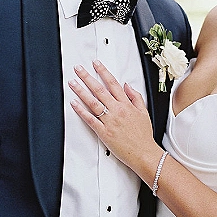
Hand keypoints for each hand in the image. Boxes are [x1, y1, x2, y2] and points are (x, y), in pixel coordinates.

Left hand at [70, 61, 161, 177]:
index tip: (96, 64)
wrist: (143, 153)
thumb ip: (135, 97)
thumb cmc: (143, 136)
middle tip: (78, 69)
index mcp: (126, 105)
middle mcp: (117, 110)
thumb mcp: (144, 112)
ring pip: (92, 102)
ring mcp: (109, 121)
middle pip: (99, 89)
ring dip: (81, 91)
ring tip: (73, 83)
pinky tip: (74, 103)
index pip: (113, 83)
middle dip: (87, 77)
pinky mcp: (103, 132)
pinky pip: (90, 119)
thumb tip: (127, 85)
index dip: (103, 72)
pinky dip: (81, 111)